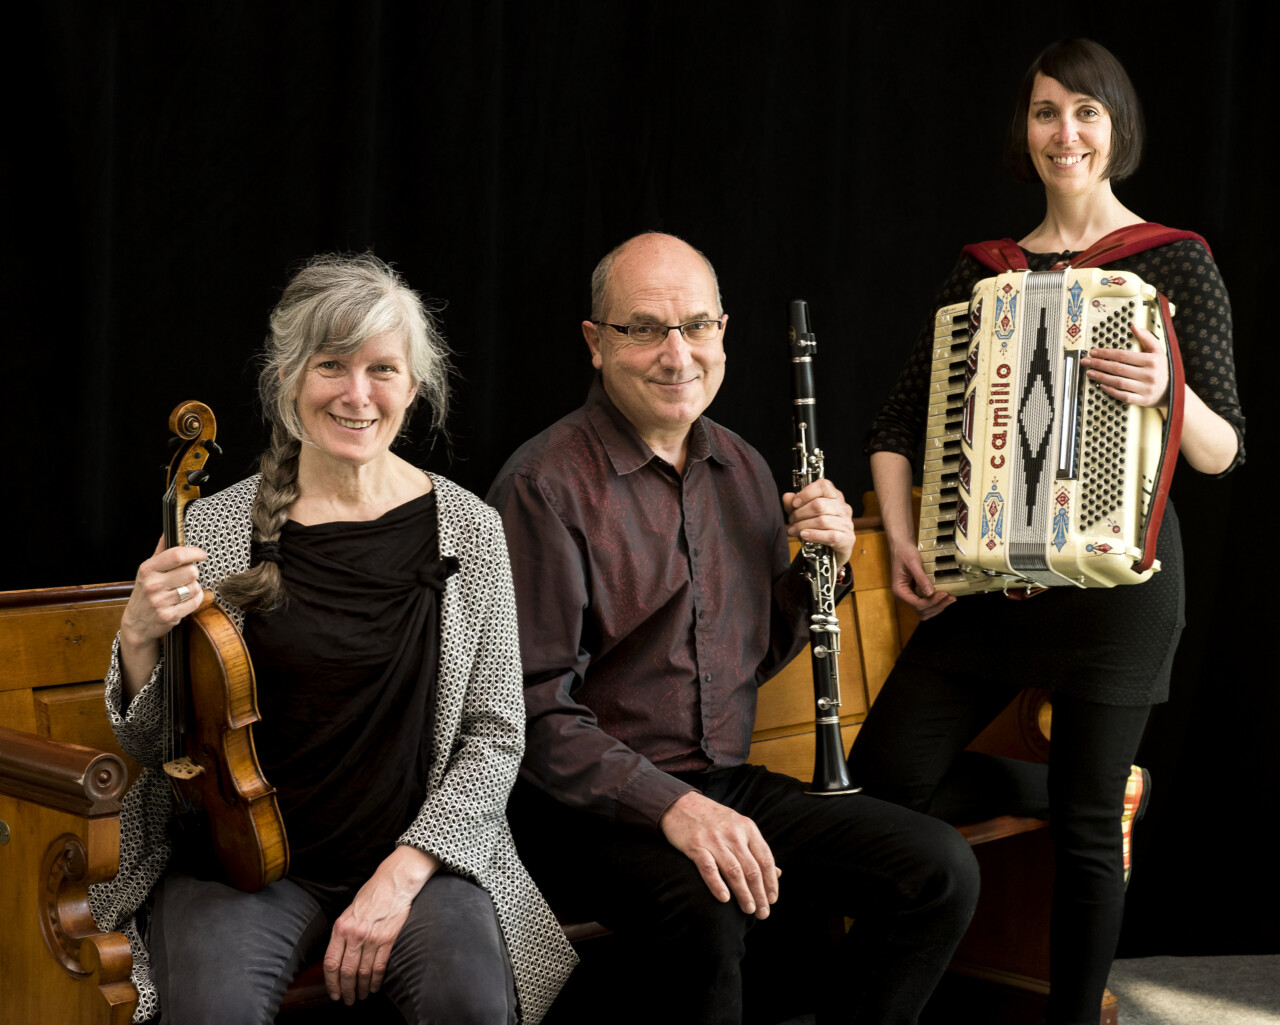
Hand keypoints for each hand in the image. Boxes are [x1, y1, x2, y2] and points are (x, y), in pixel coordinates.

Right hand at [118, 538, 207, 697]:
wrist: (136, 623)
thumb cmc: (145, 592)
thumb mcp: (147, 571)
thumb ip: (160, 551)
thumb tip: (168, 532)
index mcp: (147, 569)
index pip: (176, 555)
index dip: (194, 552)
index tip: (201, 555)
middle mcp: (152, 584)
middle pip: (191, 571)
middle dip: (193, 573)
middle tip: (187, 577)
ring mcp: (160, 602)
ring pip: (195, 587)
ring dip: (194, 588)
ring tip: (183, 590)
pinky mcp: (169, 616)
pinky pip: (195, 602)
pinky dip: (195, 600)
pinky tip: (185, 601)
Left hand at [324, 846, 437, 1003]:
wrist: (393, 883)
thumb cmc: (371, 895)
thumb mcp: (349, 911)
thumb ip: (343, 933)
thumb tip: (339, 956)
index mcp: (341, 927)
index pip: (330, 963)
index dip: (331, 983)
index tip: (333, 993)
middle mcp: (354, 934)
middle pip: (346, 972)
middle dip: (346, 990)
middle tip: (348, 1000)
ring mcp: (371, 937)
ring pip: (363, 972)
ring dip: (362, 988)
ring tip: (362, 995)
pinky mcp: (388, 939)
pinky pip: (380, 966)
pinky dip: (377, 980)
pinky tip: (375, 986)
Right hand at [659, 791, 779, 918]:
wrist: (681, 804)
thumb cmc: (714, 820)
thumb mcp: (739, 827)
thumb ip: (757, 850)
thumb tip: (778, 873)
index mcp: (748, 828)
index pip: (765, 859)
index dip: (771, 882)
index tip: (773, 900)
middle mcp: (734, 834)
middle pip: (752, 869)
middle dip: (759, 894)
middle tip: (763, 913)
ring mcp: (714, 839)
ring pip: (734, 871)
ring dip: (743, 894)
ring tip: (749, 910)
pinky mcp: (696, 845)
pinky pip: (709, 868)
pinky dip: (717, 885)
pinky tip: (724, 899)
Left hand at [783, 479, 854, 570]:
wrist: (832, 554)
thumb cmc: (818, 530)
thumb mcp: (803, 515)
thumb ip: (794, 505)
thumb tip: (787, 497)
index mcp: (834, 497)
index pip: (824, 486)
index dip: (807, 492)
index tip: (795, 503)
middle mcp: (843, 508)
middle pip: (819, 504)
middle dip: (800, 513)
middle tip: (791, 521)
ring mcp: (847, 523)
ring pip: (822, 520)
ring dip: (803, 525)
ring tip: (793, 530)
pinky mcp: (847, 539)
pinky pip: (830, 535)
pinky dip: (814, 535)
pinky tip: (804, 535)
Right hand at [889, 542, 953, 619]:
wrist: (901, 547)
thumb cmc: (904, 553)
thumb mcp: (913, 563)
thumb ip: (921, 578)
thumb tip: (930, 593)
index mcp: (900, 591)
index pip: (917, 604)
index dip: (932, 601)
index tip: (944, 593)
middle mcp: (904, 596)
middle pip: (922, 611)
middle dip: (937, 606)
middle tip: (951, 598)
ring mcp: (910, 596)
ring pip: (925, 611)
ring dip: (938, 607)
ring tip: (950, 598)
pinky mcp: (916, 594)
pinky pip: (926, 604)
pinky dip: (936, 603)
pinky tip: (945, 596)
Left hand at [1079, 324, 1168, 407]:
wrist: (1172, 391)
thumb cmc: (1161, 368)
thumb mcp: (1158, 351)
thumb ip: (1147, 338)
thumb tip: (1133, 326)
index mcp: (1152, 361)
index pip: (1123, 355)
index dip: (1106, 353)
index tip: (1093, 351)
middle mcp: (1149, 375)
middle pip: (1118, 368)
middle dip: (1099, 364)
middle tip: (1086, 361)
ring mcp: (1145, 389)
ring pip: (1118, 382)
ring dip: (1101, 377)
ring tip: (1089, 372)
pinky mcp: (1143, 400)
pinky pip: (1123, 396)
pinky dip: (1111, 390)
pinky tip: (1101, 385)